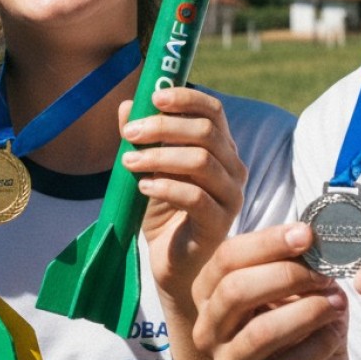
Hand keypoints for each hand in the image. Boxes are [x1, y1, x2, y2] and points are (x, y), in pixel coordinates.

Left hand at [122, 86, 246, 295]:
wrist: (171, 261)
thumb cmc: (162, 209)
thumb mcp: (147, 167)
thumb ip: (140, 137)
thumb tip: (127, 105)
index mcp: (219, 147)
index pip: (213, 110)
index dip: (186, 98)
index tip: (154, 98)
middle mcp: (233, 167)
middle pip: (205, 132)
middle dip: (163, 127)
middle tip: (130, 133)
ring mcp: (230, 196)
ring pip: (200, 161)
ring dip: (158, 156)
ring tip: (128, 162)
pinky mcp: (219, 224)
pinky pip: (195, 196)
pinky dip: (165, 186)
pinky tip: (142, 187)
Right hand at [192, 222, 354, 359]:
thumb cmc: (302, 319)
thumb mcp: (295, 282)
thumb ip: (293, 259)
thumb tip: (307, 234)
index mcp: (208, 291)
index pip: (227, 257)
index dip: (267, 242)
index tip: (307, 234)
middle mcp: (207, 329)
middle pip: (235, 291)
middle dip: (286, 276)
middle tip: (325, 272)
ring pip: (261, 332)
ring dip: (307, 312)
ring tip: (337, 302)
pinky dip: (317, 347)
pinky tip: (334, 334)